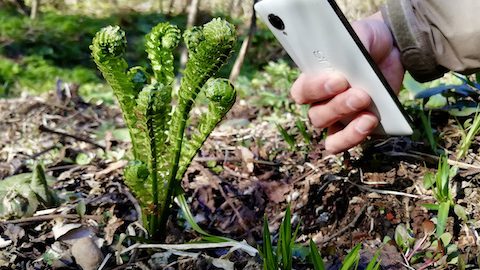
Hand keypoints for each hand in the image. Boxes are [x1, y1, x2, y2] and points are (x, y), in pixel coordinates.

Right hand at [290, 12, 404, 153]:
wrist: (393, 49)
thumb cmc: (366, 42)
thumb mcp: (360, 35)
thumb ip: (351, 46)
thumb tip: (349, 57)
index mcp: (313, 80)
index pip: (302, 92)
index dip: (316, 89)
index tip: (339, 80)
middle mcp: (321, 103)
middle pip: (317, 116)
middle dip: (339, 107)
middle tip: (360, 95)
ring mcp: (339, 119)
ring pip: (330, 137)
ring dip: (348, 130)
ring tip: (368, 117)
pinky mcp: (357, 127)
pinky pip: (347, 143)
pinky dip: (357, 138)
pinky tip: (371, 123)